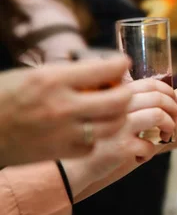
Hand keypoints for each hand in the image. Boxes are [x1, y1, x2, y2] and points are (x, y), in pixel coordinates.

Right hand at [0, 57, 131, 165]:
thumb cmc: (2, 96)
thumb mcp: (31, 74)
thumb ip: (66, 74)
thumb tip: (99, 70)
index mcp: (51, 79)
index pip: (103, 69)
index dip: (119, 64)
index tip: (123, 63)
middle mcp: (61, 105)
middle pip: (117, 100)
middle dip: (126, 93)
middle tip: (124, 90)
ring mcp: (63, 132)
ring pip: (112, 125)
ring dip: (116, 116)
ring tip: (112, 110)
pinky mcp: (60, 152)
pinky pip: (93, 144)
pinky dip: (96, 137)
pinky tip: (90, 129)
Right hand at [61, 78, 176, 194]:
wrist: (73, 165)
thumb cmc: (95, 138)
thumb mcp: (106, 113)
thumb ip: (123, 103)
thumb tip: (157, 97)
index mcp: (116, 96)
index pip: (151, 84)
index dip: (168, 91)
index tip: (173, 101)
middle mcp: (118, 108)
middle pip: (159, 99)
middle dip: (174, 109)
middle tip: (174, 120)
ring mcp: (120, 127)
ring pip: (159, 117)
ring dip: (170, 126)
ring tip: (165, 136)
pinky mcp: (121, 148)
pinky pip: (150, 145)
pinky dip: (150, 152)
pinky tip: (140, 156)